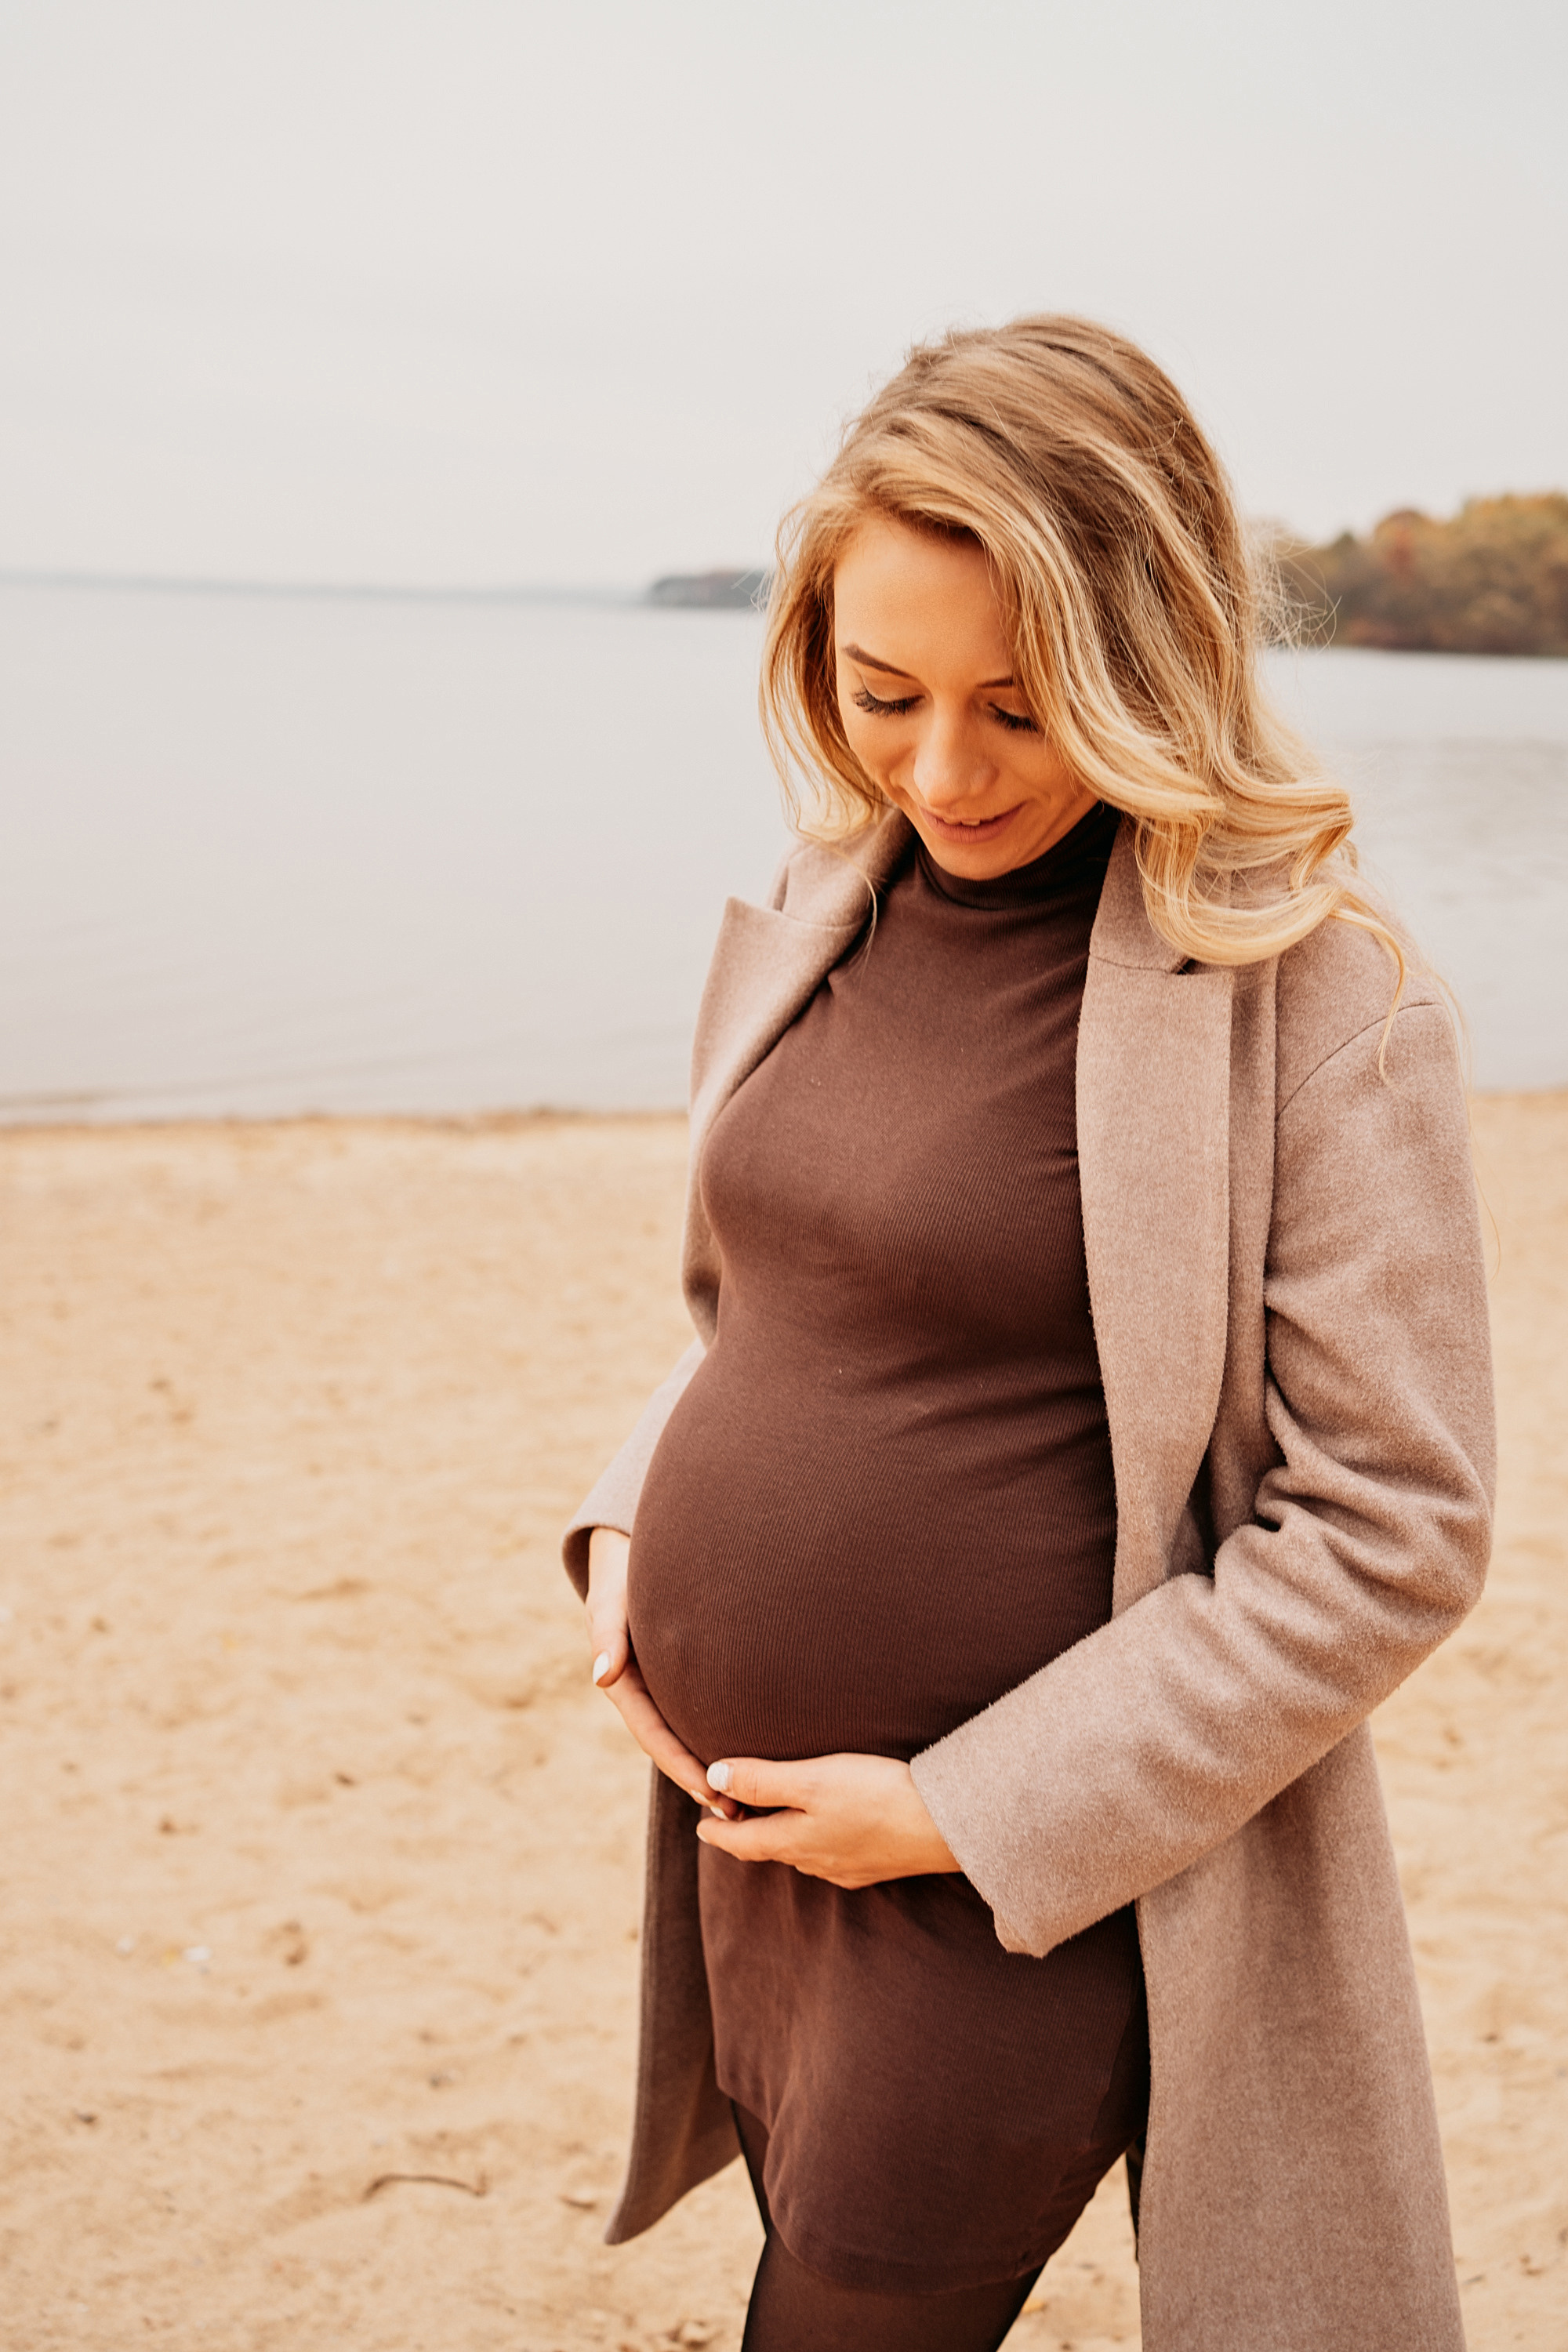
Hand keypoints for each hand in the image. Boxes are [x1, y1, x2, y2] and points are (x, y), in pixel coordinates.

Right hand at [584, 1528, 741, 1817]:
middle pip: (675, 1748)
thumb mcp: (610, 1600)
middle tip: (739, 1815)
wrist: (633, 1552)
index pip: (654, 1736)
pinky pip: (704, 1716)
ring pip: (691, 1737)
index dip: (681, 1766)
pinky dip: (723, 1739)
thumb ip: (607, 1634)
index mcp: (625, 1685)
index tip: (709, 1793)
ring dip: (715, 1771)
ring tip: (752, 1805)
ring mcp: (665, 1689)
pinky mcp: (687, 1680)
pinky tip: (755, 1758)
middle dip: (703, 1783)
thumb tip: (602, 1675)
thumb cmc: (622, 1574)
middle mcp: (646, 1693)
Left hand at [694, 1752, 960, 1888]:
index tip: (701, 1828)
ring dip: (783, 1837)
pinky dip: (816, 1841)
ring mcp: (848, 1867)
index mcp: (794, 1841)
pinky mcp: (876, 1864)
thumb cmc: (877, 1796)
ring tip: (775, 1819)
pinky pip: (833, 1855)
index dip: (718, 1833)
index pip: (743, 1841)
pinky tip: (828, 1832)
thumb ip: (762, 1780)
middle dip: (748, 1834)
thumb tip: (713, 1778)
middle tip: (730, 1818)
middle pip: (771, 1848)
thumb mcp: (812, 1780)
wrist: (944, 1826)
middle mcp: (817, 1861)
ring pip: (802, 1853)